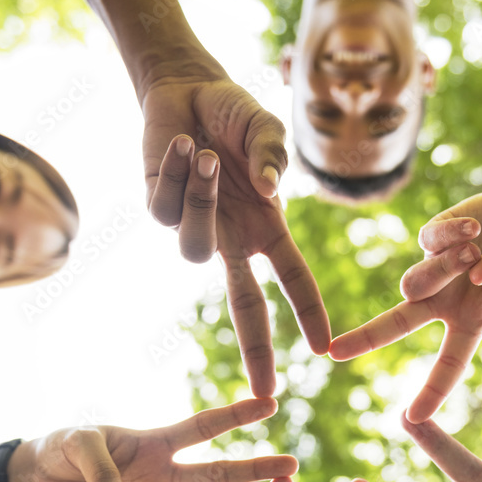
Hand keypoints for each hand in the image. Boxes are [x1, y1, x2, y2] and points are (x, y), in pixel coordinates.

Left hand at [7, 398, 297, 481]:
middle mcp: (161, 475)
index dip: (235, 416)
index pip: (203, 428)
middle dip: (254, 468)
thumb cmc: (62, 448)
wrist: (35, 479)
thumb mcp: (78, 443)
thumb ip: (105, 475)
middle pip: (216, 475)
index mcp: (156, 443)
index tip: (269, 404)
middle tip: (292, 463)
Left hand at [142, 62, 329, 396]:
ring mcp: (195, 228)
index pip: (293, 279)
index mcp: (267, 228)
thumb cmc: (234, 113)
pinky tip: (179, 143)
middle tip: (263, 392)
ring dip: (199, 201)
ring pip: (192, 248)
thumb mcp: (266, 129)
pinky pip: (163, 209)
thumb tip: (266, 190)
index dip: (309, 313)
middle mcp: (232, 238)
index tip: (323, 349)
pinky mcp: (158, 209)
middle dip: (255, 349)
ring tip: (203, 154)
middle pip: (246, 305)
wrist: (186, 89)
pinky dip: (173, 171)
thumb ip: (273, 158)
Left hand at [329, 167, 481, 421]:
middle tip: (334, 352)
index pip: (450, 364)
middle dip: (365, 337)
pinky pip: (428, 241)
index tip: (412, 418)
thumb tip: (476, 272)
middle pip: (397, 323)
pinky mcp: (432, 237)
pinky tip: (475, 228)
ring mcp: (434, 269)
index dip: (432, 391)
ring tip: (475, 251)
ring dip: (443, 268)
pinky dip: (453, 234)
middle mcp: (443, 301)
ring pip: (415, 281)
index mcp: (468, 322)